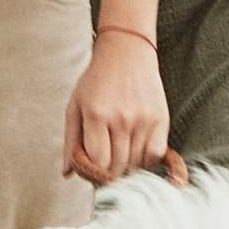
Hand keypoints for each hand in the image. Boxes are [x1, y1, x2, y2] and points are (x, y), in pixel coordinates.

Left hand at [64, 30, 169, 182]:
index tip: (91, 174)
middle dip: (108, 175)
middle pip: (117, 167)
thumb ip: (71, 141)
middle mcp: (122, 118)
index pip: (98, 162)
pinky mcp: (161, 119)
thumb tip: (67, 174)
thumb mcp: (75, 106)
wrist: (127, 52)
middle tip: (104, 170)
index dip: (93, 174)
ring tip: (118, 160)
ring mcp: (143, 119)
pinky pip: (155, 155)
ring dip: (126, 170)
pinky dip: (145, 162)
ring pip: (136, 164)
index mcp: (96, 115)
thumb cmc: (96, 81)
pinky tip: (135, 155)